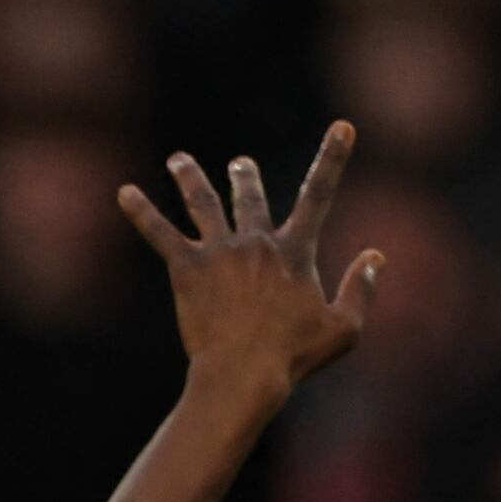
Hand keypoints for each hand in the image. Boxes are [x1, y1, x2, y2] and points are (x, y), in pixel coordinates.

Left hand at [121, 122, 377, 418]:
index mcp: (295, 252)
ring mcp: (220, 252)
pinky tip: (124, 193)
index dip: (333, 158)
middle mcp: (256, 242)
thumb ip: (362, 290)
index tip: (342, 127)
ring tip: (178, 160)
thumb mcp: (344, 329)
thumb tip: (376, 256)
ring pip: (204, 203)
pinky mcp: (187, 270)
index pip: (320, 193)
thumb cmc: (293, 357)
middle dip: (246, 178)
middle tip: (240, 165)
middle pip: (252, 197)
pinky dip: (142, 212)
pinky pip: (160, 233)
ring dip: (191, 177)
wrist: (243, 374)